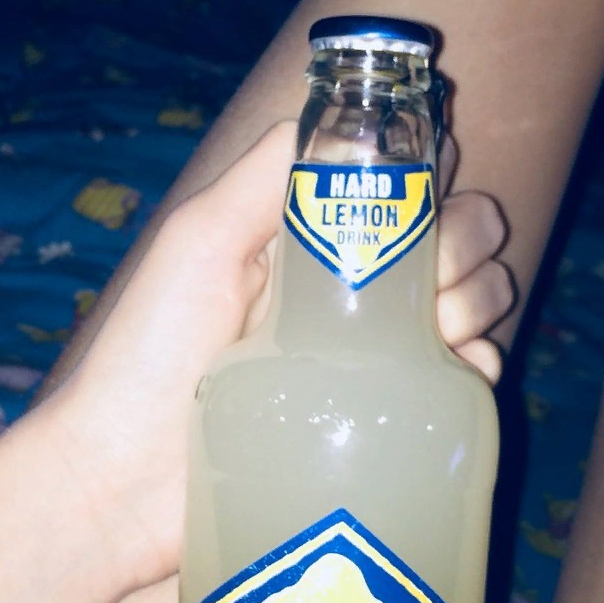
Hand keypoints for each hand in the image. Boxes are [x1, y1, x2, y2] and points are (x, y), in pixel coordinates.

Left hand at [53, 121, 513, 586]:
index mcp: (306, 237)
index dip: (428, 178)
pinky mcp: (380, 417)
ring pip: (469, 299)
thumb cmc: (151, 352)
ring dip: (475, 296)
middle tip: (431, 277)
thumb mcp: (199, 239)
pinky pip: (459, 382)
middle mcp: (345, 290)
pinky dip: (475, 365)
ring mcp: (367, 356)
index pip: (399, 185)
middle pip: (451, 237)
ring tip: (436, 328)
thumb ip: (265, 175)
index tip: (425, 196)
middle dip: (460, 241)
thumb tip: (348, 120)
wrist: (128, 482)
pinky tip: (456, 368)